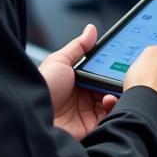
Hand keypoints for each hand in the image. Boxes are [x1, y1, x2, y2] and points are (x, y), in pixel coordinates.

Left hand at [39, 24, 117, 141]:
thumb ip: (78, 47)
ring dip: (117, 92)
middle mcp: (84, 97)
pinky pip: (110, 116)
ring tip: (114, 86)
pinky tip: (108, 99)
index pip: (101, 71)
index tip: (123, 58)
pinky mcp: (91, 126)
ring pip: (113, 100)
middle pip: (108, 86)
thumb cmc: (42, 88)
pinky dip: (114, 106)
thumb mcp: (60, 61)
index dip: (112, 65)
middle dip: (118, 79)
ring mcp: (88, 112)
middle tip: (124, 72)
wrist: (33, 115)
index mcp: (77, 80)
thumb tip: (91, 30)